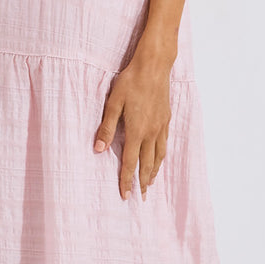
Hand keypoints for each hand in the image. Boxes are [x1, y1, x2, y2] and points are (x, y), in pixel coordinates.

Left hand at [93, 52, 172, 199]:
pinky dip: (161, 157)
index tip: (125, 196)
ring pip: (158, 156)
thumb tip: (98, 150)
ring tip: (150, 183)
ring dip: (154, 172)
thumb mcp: (113, 103)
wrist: (154, 66)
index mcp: (136, 131)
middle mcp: (150, 133)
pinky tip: (159, 158)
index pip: (130, 162)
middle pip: (147, 164)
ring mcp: (160, 127)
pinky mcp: (166, 119)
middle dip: (142, 182)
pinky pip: (164, 144)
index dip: (127, 181)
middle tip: (142, 197)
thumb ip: (106, 127)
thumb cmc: (131, 82)